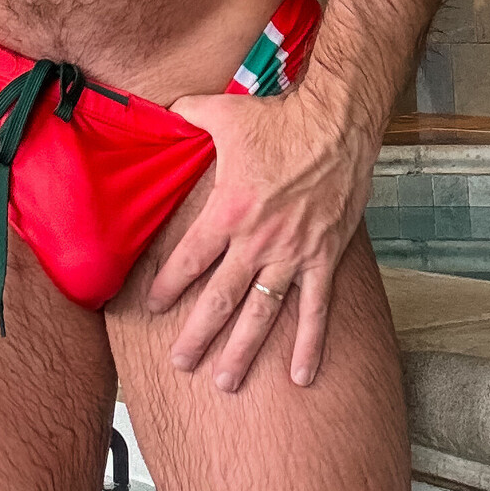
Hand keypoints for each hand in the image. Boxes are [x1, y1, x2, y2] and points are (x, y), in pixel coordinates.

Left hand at [146, 88, 375, 391]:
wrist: (337, 124)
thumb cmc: (280, 118)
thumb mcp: (222, 112)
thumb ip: (186, 113)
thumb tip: (160, 108)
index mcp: (227, 211)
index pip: (188, 260)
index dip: (167, 286)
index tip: (152, 307)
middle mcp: (256, 240)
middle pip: (220, 298)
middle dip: (197, 335)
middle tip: (180, 363)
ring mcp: (292, 253)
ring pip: (262, 313)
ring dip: (243, 350)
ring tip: (225, 382)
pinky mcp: (323, 257)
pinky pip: (316, 309)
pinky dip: (310, 344)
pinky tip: (302, 376)